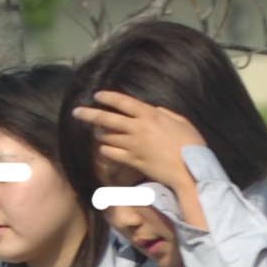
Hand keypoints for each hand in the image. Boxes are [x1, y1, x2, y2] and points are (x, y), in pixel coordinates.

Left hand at [71, 91, 205, 192]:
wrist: (189, 170)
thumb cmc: (190, 144)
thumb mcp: (180, 121)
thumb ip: (164, 113)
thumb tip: (153, 109)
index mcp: (150, 114)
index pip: (123, 102)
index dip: (108, 97)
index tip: (97, 95)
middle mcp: (138, 128)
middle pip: (107, 119)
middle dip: (89, 114)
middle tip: (76, 112)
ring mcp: (134, 146)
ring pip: (107, 137)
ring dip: (100, 135)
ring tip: (96, 133)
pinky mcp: (133, 162)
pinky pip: (112, 154)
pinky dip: (106, 151)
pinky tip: (104, 150)